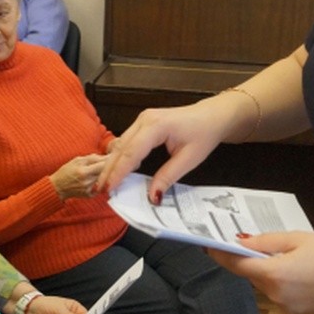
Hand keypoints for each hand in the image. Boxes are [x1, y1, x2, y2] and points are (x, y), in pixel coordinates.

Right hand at [50, 154, 106, 199]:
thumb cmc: (66, 172)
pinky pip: (100, 187)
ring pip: (103, 180)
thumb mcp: (76, 161)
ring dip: (102, 175)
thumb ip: (91, 158)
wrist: (58, 187)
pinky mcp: (90, 195)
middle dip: (105, 167)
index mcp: (83, 171)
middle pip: (104, 173)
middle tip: (103, 164)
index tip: (109, 158)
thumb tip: (104, 157)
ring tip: (95, 171)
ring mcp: (89, 189)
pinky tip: (93, 179)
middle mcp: (87, 182)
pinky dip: (99, 182)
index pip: (102, 165)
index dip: (107, 161)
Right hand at [98, 101, 225, 201]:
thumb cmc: (204, 134)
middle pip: (121, 147)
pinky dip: (119, 156)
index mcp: (156, 126)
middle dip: (109, 169)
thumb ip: (168, 177)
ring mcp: (142, 119)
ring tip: (105, 183)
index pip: (131, 152)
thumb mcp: (190, 159)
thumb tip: (152, 196)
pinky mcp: (143, 123)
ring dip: (112, 163)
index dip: (118, 172)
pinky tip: (116, 170)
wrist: (212, 116)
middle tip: (100, 190)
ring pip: (120, 143)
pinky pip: (126, 140)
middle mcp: (144, 119)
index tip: (109, 188)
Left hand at [207, 232, 313, 313]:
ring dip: (264, 269)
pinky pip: (277, 292)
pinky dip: (277, 279)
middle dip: (247, 258)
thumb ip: (266, 241)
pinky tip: (293, 268)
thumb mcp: (297, 238)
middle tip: (246, 240)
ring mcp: (284, 305)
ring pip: (263, 283)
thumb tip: (241, 241)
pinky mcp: (295, 311)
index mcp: (273, 273)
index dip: (221, 254)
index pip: (237, 264)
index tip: (208, 245)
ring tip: (280, 252)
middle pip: (250, 274)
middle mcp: (274, 293)